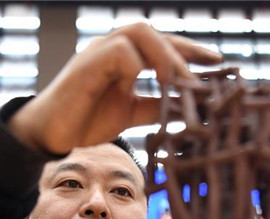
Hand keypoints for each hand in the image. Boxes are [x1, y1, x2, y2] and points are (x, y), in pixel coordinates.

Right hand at [8, 22, 221, 153]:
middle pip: (153, 32)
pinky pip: (118, 53)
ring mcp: (98, 52)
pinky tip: (140, 89)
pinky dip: (136, 68)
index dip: (191, 50)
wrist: (51, 134)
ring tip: (175, 83)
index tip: (218, 62)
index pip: (162, 43)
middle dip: (180, 52)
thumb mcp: (131, 112)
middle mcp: (112, 47)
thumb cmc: (87, 120)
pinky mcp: (85, 65)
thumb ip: (157, 106)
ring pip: (138, 33)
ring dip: (163, 56)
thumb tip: (189, 108)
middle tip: (198, 81)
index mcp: (124, 56)